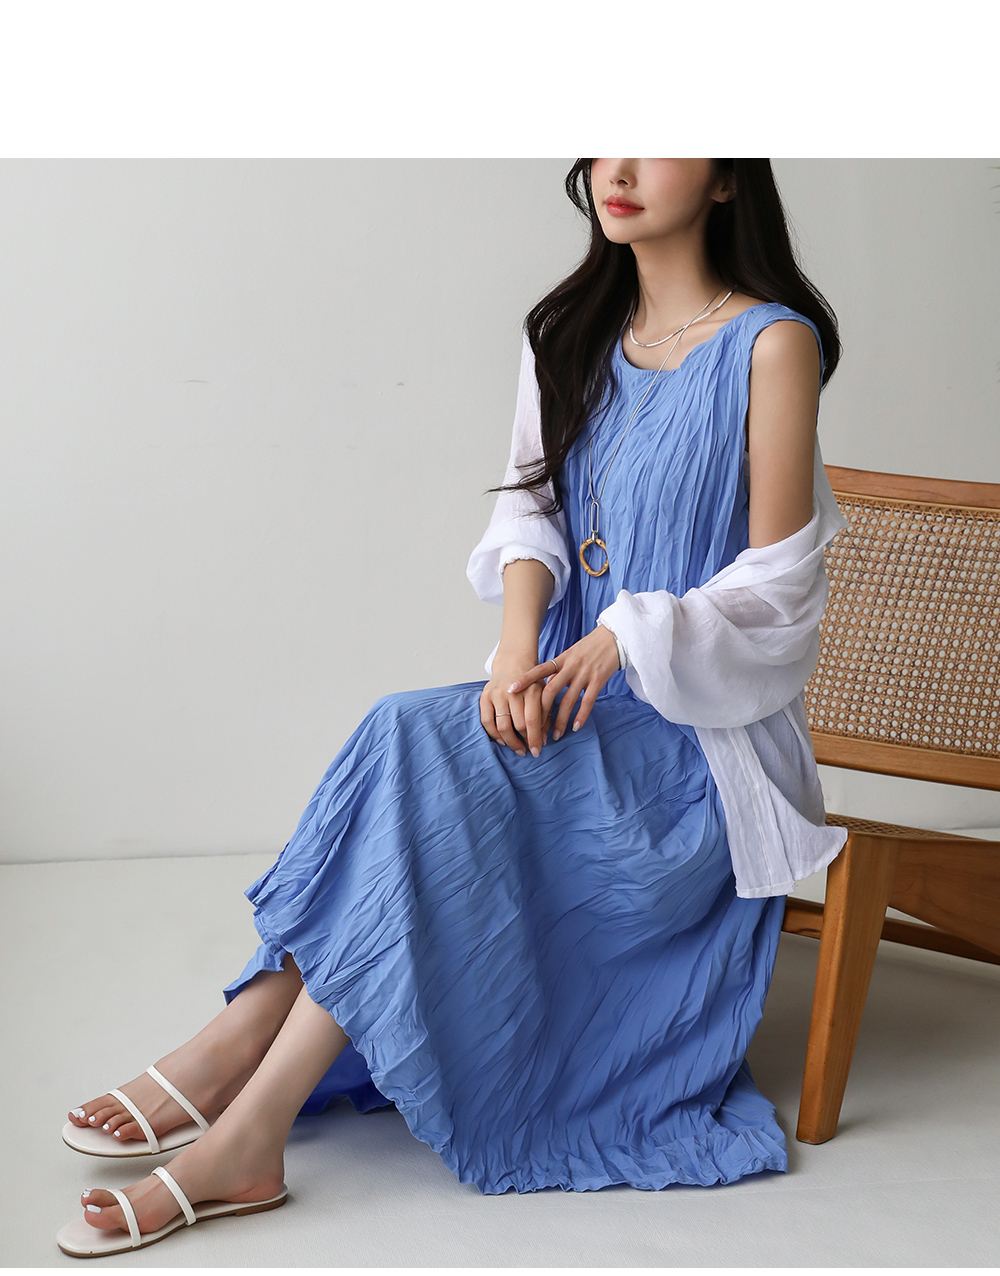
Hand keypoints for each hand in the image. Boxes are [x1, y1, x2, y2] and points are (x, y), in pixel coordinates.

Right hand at [479, 650, 551, 757]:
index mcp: (531, 690)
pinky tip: (503, 740)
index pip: (532, 720)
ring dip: (511, 742)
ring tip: (518, 748)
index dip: (535, 738)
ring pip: (502, 726)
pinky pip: (487, 721)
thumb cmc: (531, 683)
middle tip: (529, 749)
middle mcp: (513, 692)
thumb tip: (543, 741)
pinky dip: (494, 734)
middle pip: (518, 725)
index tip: (537, 751)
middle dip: (524, 742)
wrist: (513, 663)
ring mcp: (497, 694)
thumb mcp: (544, 695)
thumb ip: (545, 717)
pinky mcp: (485, 696)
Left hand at [508, 624, 619, 742]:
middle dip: (542, 711)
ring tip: (555, 734)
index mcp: (562, 659)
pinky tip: (576, 727)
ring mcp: (584, 674)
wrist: (615, 637)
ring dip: (560, 720)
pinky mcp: (599, 680)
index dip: (524, 680)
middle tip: (535, 728)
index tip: (510, 690)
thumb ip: (559, 669)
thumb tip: (545, 685)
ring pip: (568, 700)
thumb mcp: (571, 654)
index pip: (539, 670)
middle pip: (550, 690)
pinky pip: (588, 701)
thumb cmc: (591, 647)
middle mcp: (570, 666)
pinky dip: (581, 715)